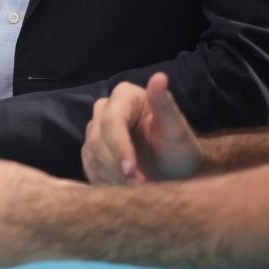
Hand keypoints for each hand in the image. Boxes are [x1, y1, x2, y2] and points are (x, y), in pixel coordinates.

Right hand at [82, 72, 202, 184]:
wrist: (174, 172)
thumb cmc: (179, 150)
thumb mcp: (177, 130)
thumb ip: (165, 105)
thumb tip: (160, 77)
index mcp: (125, 95)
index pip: (112, 121)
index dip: (119, 148)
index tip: (132, 173)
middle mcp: (105, 107)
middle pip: (98, 137)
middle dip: (116, 166)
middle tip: (138, 187)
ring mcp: (95, 128)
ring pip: (91, 152)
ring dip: (111, 176)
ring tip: (135, 191)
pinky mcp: (91, 149)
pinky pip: (89, 164)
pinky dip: (104, 180)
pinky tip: (123, 189)